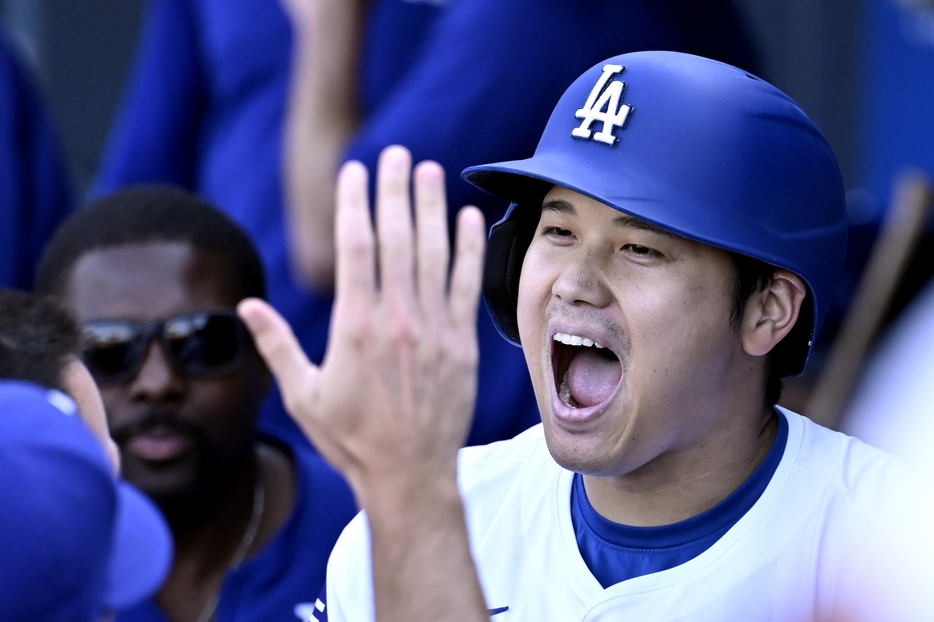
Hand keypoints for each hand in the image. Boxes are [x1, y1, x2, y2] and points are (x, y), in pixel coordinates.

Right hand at [239, 145, 485, 503]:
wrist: (409, 473)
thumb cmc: (351, 438)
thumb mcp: (303, 394)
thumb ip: (276, 345)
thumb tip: (247, 305)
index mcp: (354, 325)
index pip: (355, 247)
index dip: (356, 203)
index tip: (355, 171)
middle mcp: (396, 319)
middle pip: (397, 238)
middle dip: (395, 190)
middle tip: (397, 153)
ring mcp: (433, 329)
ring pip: (433, 254)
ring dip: (432, 207)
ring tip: (430, 169)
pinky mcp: (461, 342)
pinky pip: (466, 285)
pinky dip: (466, 249)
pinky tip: (466, 218)